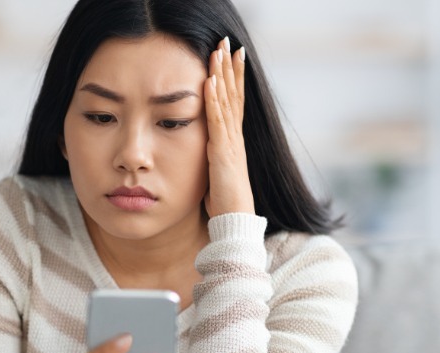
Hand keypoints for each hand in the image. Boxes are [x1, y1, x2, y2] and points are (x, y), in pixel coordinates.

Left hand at [203, 37, 254, 216]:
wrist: (234, 222)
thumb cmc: (224, 203)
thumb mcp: (216, 173)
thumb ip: (212, 157)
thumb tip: (204, 148)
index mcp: (232, 141)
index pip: (234, 102)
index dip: (234, 78)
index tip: (232, 56)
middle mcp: (235, 138)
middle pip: (234, 95)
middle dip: (230, 67)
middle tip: (228, 42)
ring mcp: (231, 144)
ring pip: (227, 102)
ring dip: (222, 75)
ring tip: (219, 51)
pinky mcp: (223, 154)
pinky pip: (218, 122)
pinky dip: (214, 100)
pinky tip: (209, 81)